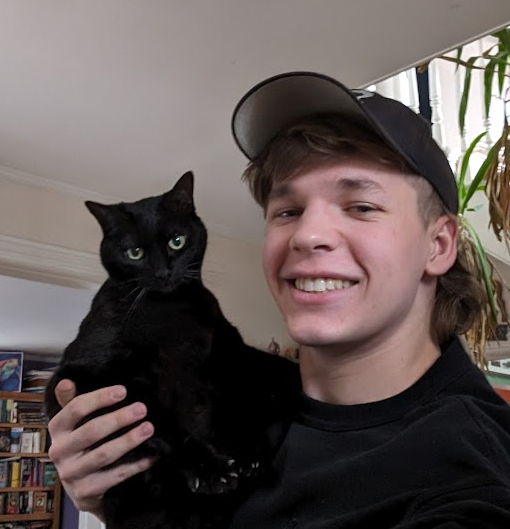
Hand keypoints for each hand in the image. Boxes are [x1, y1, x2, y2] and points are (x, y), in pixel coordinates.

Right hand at [47, 380, 154, 519]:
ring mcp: (71, 474)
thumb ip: (71, 401)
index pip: (75, 408)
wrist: (83, 487)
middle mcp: (59, 451)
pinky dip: (136, 465)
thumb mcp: (75, 422)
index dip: (99, 398)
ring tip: (149, 428)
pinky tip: (151, 455)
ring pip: (104, 454)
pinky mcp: (85, 492)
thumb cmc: (82, 444)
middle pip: (92, 431)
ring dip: (129, 440)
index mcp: (57, 429)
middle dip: (119, 418)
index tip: (123, 390)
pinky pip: (115, 476)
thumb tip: (66, 380)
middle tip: (142, 408)